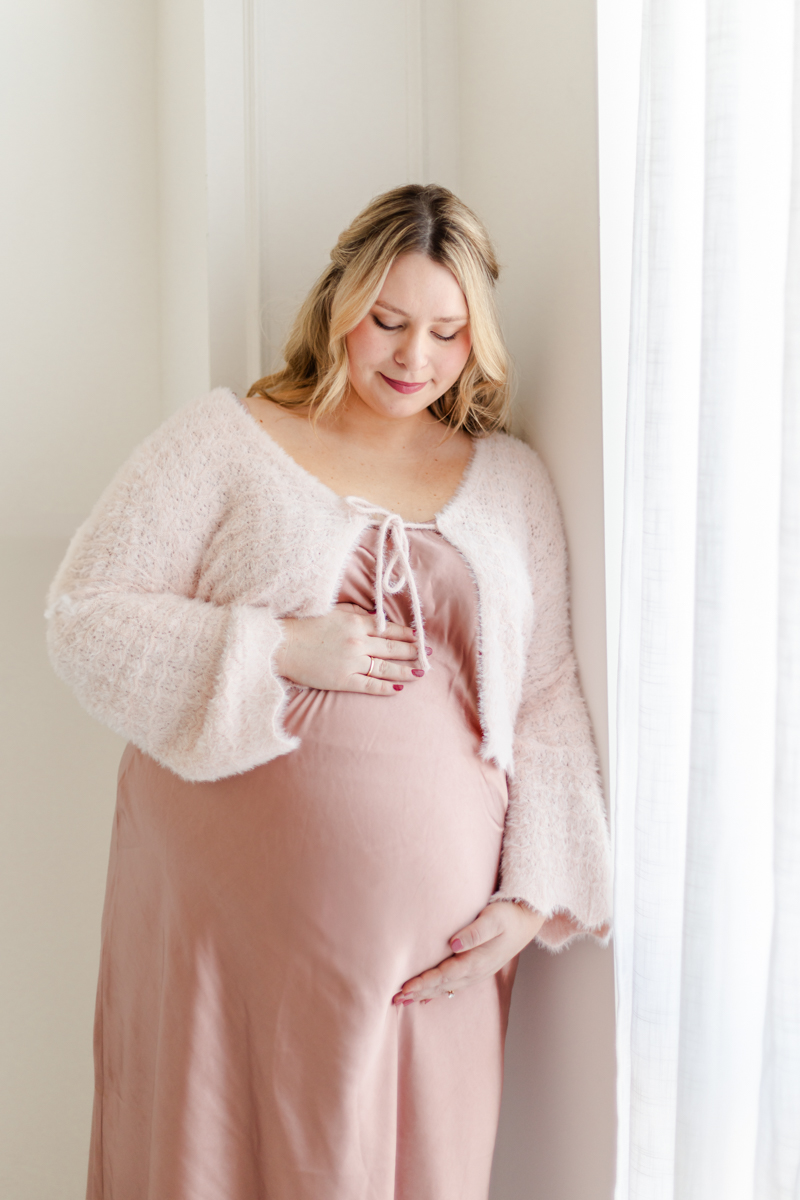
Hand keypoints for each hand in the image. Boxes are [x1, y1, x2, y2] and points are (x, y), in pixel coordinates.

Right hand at [274, 602, 427, 693]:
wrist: (280, 644)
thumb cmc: (304, 625)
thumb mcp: (333, 611)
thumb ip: (356, 612)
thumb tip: (376, 616)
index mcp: (357, 622)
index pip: (390, 628)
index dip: (409, 634)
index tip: (421, 637)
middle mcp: (359, 642)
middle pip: (394, 648)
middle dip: (414, 652)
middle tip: (429, 655)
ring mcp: (352, 662)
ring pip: (387, 668)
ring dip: (407, 670)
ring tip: (421, 672)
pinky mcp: (342, 680)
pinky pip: (370, 685)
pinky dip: (386, 688)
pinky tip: (399, 688)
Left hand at [392, 900, 545, 1004]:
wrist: (528, 919)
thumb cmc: (508, 914)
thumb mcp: (494, 918)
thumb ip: (475, 932)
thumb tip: (453, 944)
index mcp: (477, 960)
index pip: (444, 975)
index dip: (424, 982)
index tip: (404, 988)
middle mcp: (476, 971)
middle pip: (442, 985)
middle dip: (419, 992)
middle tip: (395, 999)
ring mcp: (477, 972)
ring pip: (447, 988)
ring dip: (425, 994)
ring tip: (404, 1002)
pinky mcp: (477, 968)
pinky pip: (454, 985)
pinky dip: (439, 992)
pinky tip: (426, 998)